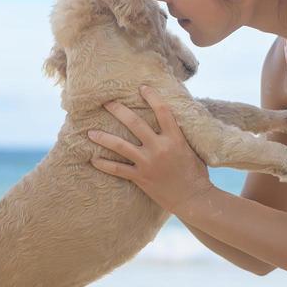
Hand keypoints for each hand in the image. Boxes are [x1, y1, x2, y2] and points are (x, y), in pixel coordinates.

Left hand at [87, 85, 211, 214]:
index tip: (142, 87)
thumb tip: (171, 121)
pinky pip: (118, 169)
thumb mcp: (192, 149)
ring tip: (90, 132)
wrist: (193, 198)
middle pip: (135, 123)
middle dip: (119, 110)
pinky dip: (104, 164)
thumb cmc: (196, 174)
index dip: (152, 97)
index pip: (162, 111)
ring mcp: (148, 163)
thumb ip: (179, 135)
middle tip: (106, 102)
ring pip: (120, 146)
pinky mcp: (141, 177)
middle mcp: (159, 148)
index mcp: (175, 138)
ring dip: (104, 138)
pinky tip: (93, 159)